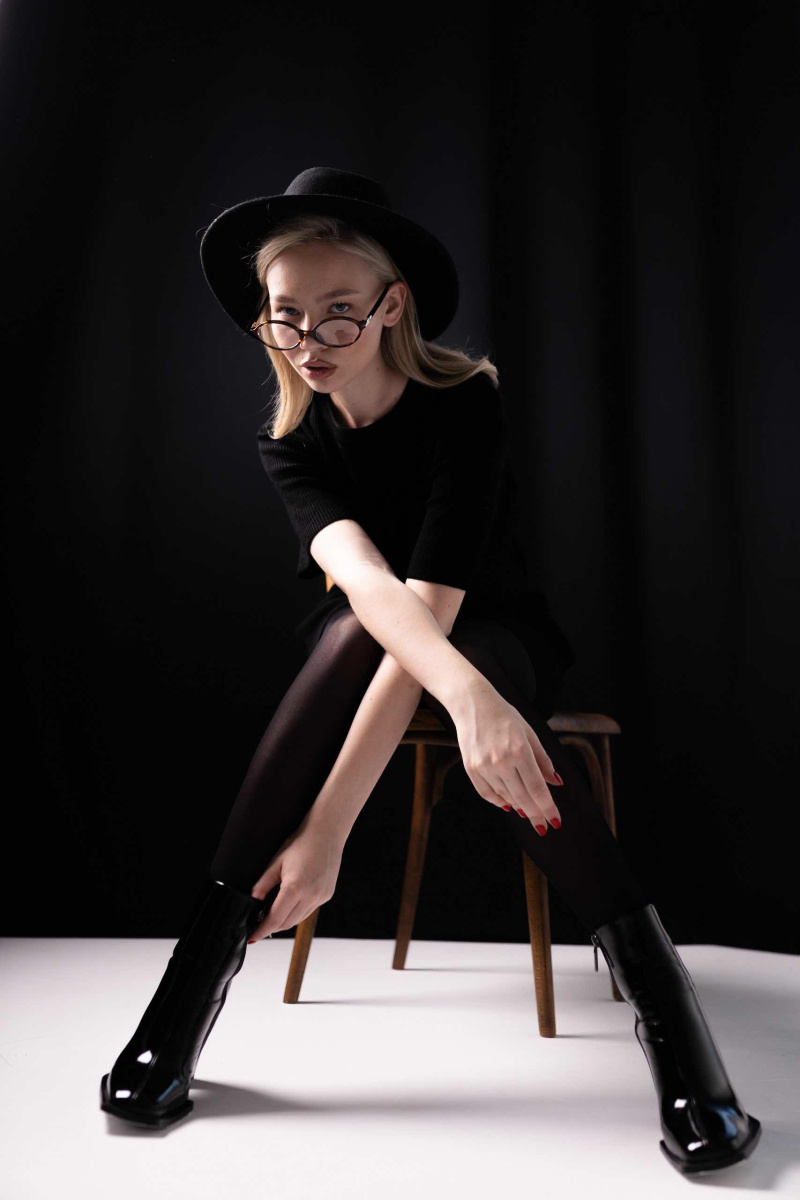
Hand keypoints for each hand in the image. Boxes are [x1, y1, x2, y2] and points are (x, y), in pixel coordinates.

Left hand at [248, 817, 344, 942]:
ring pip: (298, 919)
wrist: (327, 832)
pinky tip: (289, 906)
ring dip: (284, 921)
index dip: (262, 930)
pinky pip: (308, 911)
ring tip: (271, 917)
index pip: (275, 919)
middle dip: (271, 927)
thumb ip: (263, 884)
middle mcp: (310, 896)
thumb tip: (252, 901)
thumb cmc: (301, 843)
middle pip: (286, 923)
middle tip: (258, 926)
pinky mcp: (327, 895)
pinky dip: (297, 912)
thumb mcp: (276, 862)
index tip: (253, 937)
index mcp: (295, 888)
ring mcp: (321, 897)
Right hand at [452, 681, 562, 831]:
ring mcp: (484, 766)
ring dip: (519, 808)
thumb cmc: (504, 716)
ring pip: (506, 797)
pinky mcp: (471, 768)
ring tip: (529, 813)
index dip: (547, 807)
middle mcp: (501, 761)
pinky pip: (487, 794)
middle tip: (543, 827)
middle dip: (535, 815)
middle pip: (523, 797)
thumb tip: (556, 782)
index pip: (537, 788)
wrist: (473, 704)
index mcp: (520, 750)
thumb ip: (544, 760)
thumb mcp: (530, 733)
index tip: (555, 821)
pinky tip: (509, 805)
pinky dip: (499, 802)